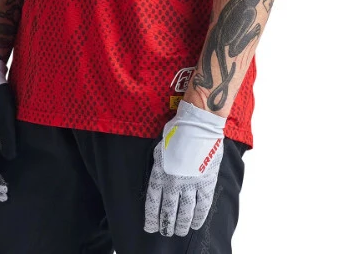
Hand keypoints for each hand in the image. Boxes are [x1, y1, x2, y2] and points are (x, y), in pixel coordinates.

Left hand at [144, 100, 225, 236]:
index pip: (153, 203)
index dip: (152, 218)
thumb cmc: (177, 131)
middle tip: (166, 232)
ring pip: (185, 212)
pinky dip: (199, 217)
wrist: (198, 124)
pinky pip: (203, 205)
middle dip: (166, 225)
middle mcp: (173, 182)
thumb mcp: (160, 148)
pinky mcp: (206, 182)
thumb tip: (160, 180)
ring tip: (179, 231)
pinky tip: (195, 224)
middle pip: (168, 211)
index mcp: (159, 173)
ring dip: (181, 225)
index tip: (151, 228)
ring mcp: (191, 183)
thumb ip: (159, 166)